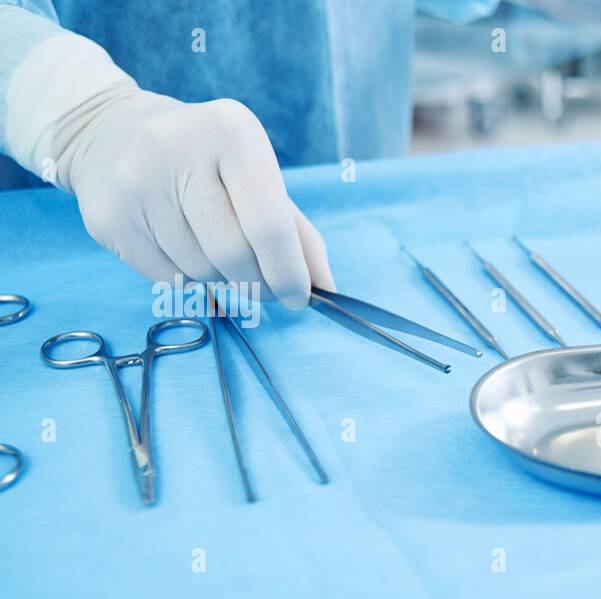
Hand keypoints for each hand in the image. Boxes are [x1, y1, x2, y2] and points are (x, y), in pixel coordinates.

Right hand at [63, 91, 332, 307]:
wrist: (109, 132)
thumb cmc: (205, 162)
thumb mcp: (255, 176)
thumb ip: (296, 231)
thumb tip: (324, 287)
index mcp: (231, 131)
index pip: (269, 225)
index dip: (289, 272)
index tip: (300, 296)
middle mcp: (178, 148)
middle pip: (235, 255)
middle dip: (259, 284)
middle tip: (266, 287)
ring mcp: (136, 182)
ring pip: (202, 271)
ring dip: (223, 281)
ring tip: (218, 255)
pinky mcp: (109, 216)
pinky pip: (167, 278)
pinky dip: (189, 279)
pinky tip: (183, 250)